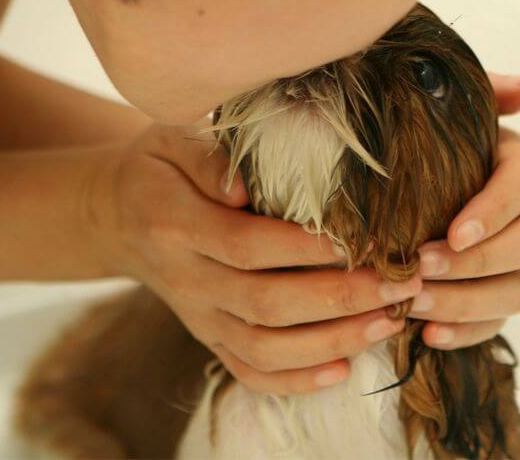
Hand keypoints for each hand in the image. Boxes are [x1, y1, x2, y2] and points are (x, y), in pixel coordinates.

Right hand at [88, 122, 421, 394]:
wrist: (119, 215)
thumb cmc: (161, 168)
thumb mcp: (172, 139)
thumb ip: (207, 157)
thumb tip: (243, 186)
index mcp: (176, 225)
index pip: (249, 245)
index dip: (307, 248)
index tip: (364, 239)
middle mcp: (187, 280)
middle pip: (266, 303)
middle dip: (340, 298)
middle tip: (400, 283)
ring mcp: (198, 317)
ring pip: (264, 348)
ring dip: (332, 341)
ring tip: (389, 321)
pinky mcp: (208, 338)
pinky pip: (248, 371)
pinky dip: (295, 380)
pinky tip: (343, 370)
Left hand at [409, 73, 519, 348]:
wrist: (399, 179)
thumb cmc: (423, 140)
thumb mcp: (449, 110)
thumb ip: (490, 92)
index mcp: (515, 166)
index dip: (495, 212)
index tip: (454, 232)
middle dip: (479, 261)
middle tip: (422, 266)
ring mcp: (514, 259)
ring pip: (518, 289)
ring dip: (468, 302)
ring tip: (415, 305)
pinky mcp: (495, 294)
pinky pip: (496, 322)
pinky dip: (466, 333)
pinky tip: (428, 335)